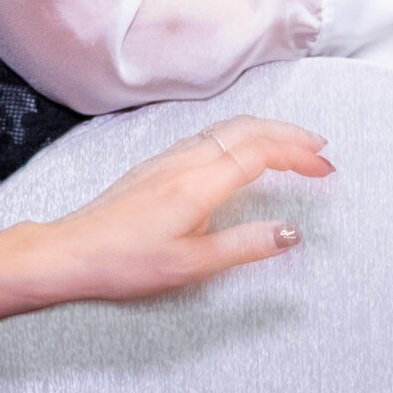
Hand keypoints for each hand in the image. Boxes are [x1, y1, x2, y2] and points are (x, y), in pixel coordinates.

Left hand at [21, 117, 334, 303]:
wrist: (67, 252)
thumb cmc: (123, 263)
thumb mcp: (192, 265)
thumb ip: (245, 246)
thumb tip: (289, 233)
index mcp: (200, 183)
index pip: (263, 152)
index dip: (300, 156)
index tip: (325, 169)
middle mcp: (187, 160)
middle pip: (251, 129)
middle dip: (292, 135)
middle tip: (322, 151)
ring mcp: (169, 158)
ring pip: (229, 127)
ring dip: (268, 131)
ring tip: (294, 146)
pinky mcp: (157, 164)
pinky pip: (210, 134)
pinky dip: (243, 135)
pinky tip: (245, 151)